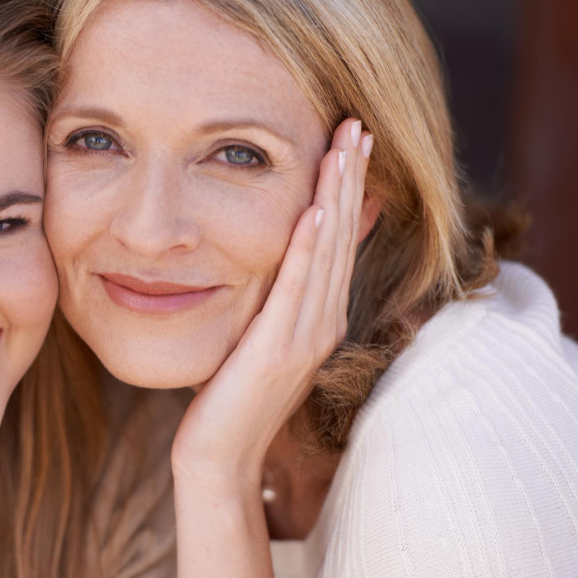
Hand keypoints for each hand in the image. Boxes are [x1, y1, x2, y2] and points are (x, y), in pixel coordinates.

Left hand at [171, 118, 372, 487]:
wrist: (219, 455)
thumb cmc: (231, 394)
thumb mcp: (260, 334)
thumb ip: (275, 297)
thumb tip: (273, 258)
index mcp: (318, 315)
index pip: (338, 239)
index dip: (348, 188)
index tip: (351, 139)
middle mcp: (322, 320)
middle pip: (342, 236)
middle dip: (351, 177)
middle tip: (357, 123)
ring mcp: (305, 336)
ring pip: (327, 253)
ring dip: (337, 196)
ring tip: (345, 146)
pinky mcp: (278, 350)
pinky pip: (295, 290)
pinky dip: (307, 249)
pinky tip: (314, 210)